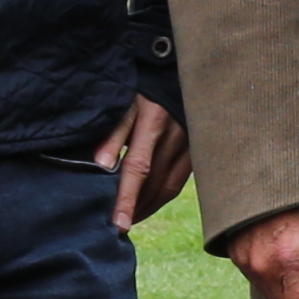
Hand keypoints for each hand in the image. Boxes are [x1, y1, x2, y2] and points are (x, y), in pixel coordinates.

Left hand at [97, 96, 192, 231]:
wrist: (180, 73)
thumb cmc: (145, 87)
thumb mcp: (126, 102)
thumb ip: (113, 133)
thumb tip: (101, 167)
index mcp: (153, 123)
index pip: (138, 168)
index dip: (127, 198)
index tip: (119, 224)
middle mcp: (175, 137)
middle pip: (153, 184)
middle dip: (135, 208)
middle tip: (117, 226)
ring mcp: (190, 145)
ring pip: (168, 187)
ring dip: (148, 207)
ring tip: (130, 218)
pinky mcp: (197, 150)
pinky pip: (179, 182)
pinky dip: (161, 197)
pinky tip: (148, 204)